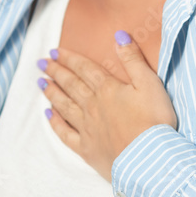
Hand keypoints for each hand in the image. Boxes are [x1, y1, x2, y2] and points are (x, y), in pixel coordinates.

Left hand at [36, 31, 178, 182]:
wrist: (149, 161)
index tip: (54, 51)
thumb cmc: (154, 121)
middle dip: (55, 72)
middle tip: (41, 63)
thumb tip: (119, 35)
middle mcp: (92, 106)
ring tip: (41, 83)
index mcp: (107, 89)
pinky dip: (55, 124)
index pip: (84, 69)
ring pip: (64, 106)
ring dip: (52, 93)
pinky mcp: (87, 149)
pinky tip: (48, 116)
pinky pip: (65, 134)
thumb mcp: (150, 84)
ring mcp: (87, 128)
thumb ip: (133, 59)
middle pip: (70, 85)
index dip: (69, 58)